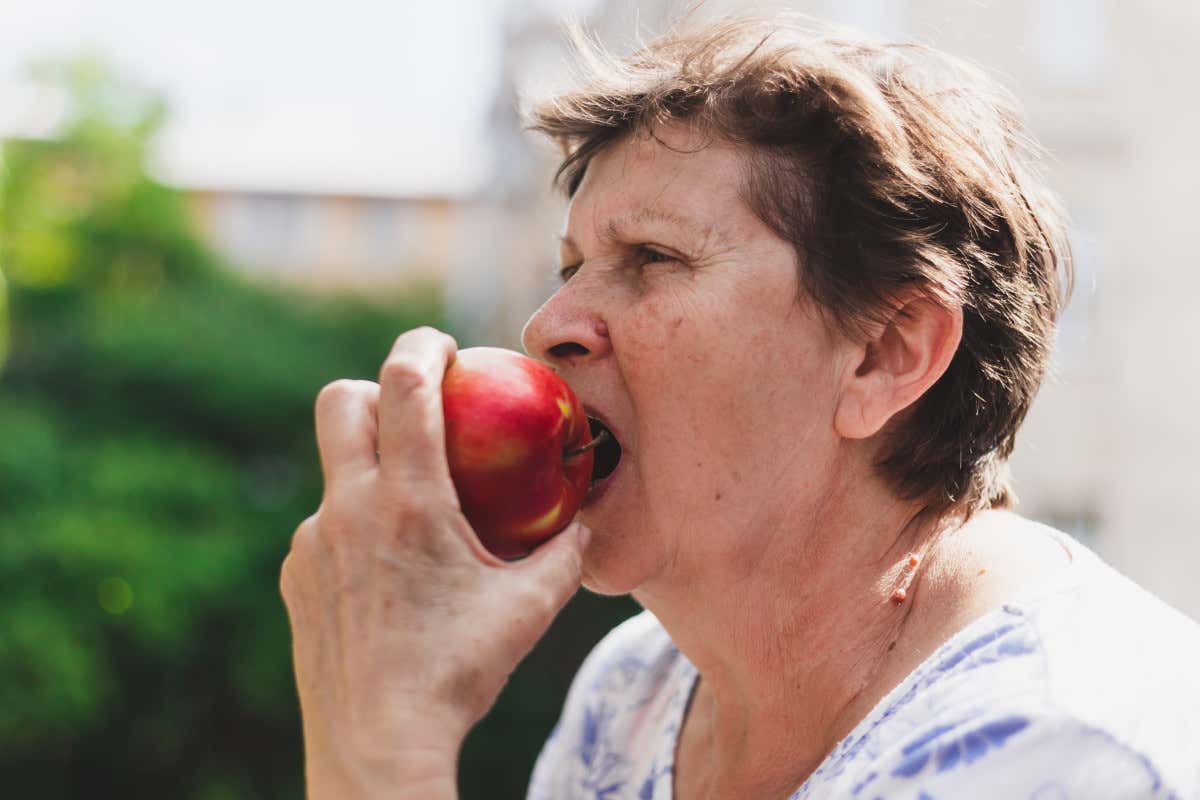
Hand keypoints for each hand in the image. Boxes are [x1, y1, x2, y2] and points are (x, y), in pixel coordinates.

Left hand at [280, 327, 590, 798]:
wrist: (379, 743)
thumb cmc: (460, 672)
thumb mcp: (528, 609)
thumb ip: (566, 556)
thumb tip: (587, 525)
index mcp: (408, 500)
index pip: (403, 384)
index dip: (422, 345)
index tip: (443, 345)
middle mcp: (349, 508)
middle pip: (338, 401)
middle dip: (376, 384)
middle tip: (416, 405)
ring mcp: (312, 543)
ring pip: (333, 471)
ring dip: (368, 466)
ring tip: (412, 512)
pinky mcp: (296, 578)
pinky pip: (324, 527)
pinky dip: (355, 525)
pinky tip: (385, 572)